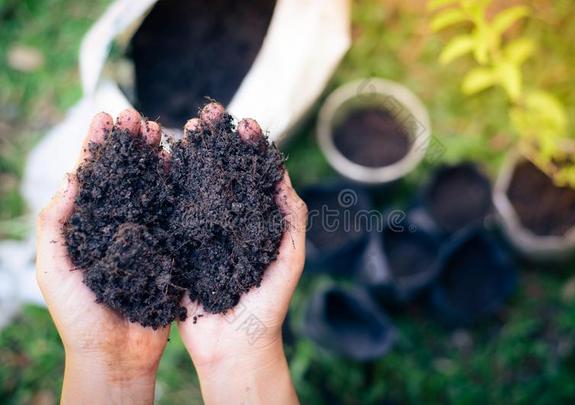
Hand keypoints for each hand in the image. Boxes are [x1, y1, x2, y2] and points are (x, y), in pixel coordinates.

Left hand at [36, 109, 166, 403]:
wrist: (117, 353)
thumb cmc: (79, 315)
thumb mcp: (56, 269)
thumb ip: (57, 226)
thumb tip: (70, 180)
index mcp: (87, 226)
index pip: (92, 178)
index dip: (97, 147)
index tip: (105, 117)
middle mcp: (117, 224)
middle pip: (124, 175)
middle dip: (128, 144)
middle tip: (136, 116)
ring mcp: (144, 234)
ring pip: (150, 186)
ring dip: (153, 157)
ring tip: (158, 129)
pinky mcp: (169, 247)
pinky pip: (173, 211)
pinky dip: (176, 185)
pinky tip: (180, 164)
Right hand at [177, 105, 306, 403]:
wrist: (234, 344)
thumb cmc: (269, 303)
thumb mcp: (289, 257)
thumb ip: (290, 217)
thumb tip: (283, 174)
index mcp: (256, 220)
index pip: (253, 175)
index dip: (250, 148)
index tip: (245, 123)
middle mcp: (228, 220)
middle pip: (222, 172)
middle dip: (216, 142)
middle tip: (208, 114)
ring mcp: (202, 231)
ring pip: (194, 185)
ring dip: (191, 154)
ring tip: (184, 128)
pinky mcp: (178, 245)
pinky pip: (171, 211)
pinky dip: (166, 184)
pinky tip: (162, 160)